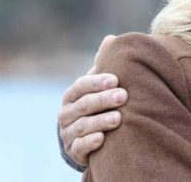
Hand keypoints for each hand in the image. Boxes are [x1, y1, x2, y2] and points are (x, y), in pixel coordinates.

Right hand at [58, 35, 127, 165]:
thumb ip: (104, 64)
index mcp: (72, 94)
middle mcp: (66, 113)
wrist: (85, 134)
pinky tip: (102, 138)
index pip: (81, 86)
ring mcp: (68, 132)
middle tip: (123, 96)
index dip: (96, 82)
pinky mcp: (74, 151)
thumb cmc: (96, 103)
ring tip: (119, 118)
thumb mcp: (99, 84)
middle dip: (103, 100)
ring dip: (100, 121)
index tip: (115, 79)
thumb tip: (111, 39)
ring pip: (82, 126)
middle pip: (83, 105)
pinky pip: (79, 147)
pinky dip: (90, 143)